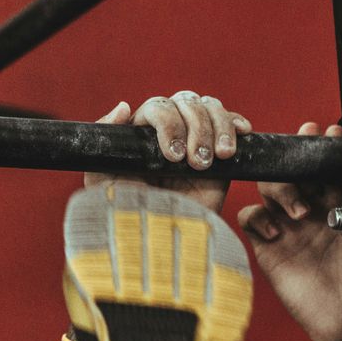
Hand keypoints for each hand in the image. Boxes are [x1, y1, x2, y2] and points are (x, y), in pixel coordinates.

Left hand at [85, 91, 251, 213]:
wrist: (159, 239)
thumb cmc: (126, 213)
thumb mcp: (102, 181)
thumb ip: (102, 144)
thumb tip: (123, 107)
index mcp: (140, 133)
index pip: (158, 107)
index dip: (169, 124)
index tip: (172, 156)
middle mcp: (167, 131)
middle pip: (186, 102)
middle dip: (195, 129)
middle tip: (195, 163)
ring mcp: (194, 139)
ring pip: (209, 107)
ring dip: (217, 127)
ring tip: (217, 157)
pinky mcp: (219, 154)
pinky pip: (231, 122)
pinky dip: (235, 122)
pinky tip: (239, 134)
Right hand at [238, 122, 341, 340]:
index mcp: (337, 206)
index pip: (325, 167)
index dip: (324, 147)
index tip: (330, 130)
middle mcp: (310, 212)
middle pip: (292, 172)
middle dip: (297, 162)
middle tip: (306, 165)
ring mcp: (286, 228)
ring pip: (269, 189)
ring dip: (281, 191)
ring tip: (298, 210)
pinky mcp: (266, 247)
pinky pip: (250, 219)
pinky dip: (258, 218)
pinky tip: (275, 231)